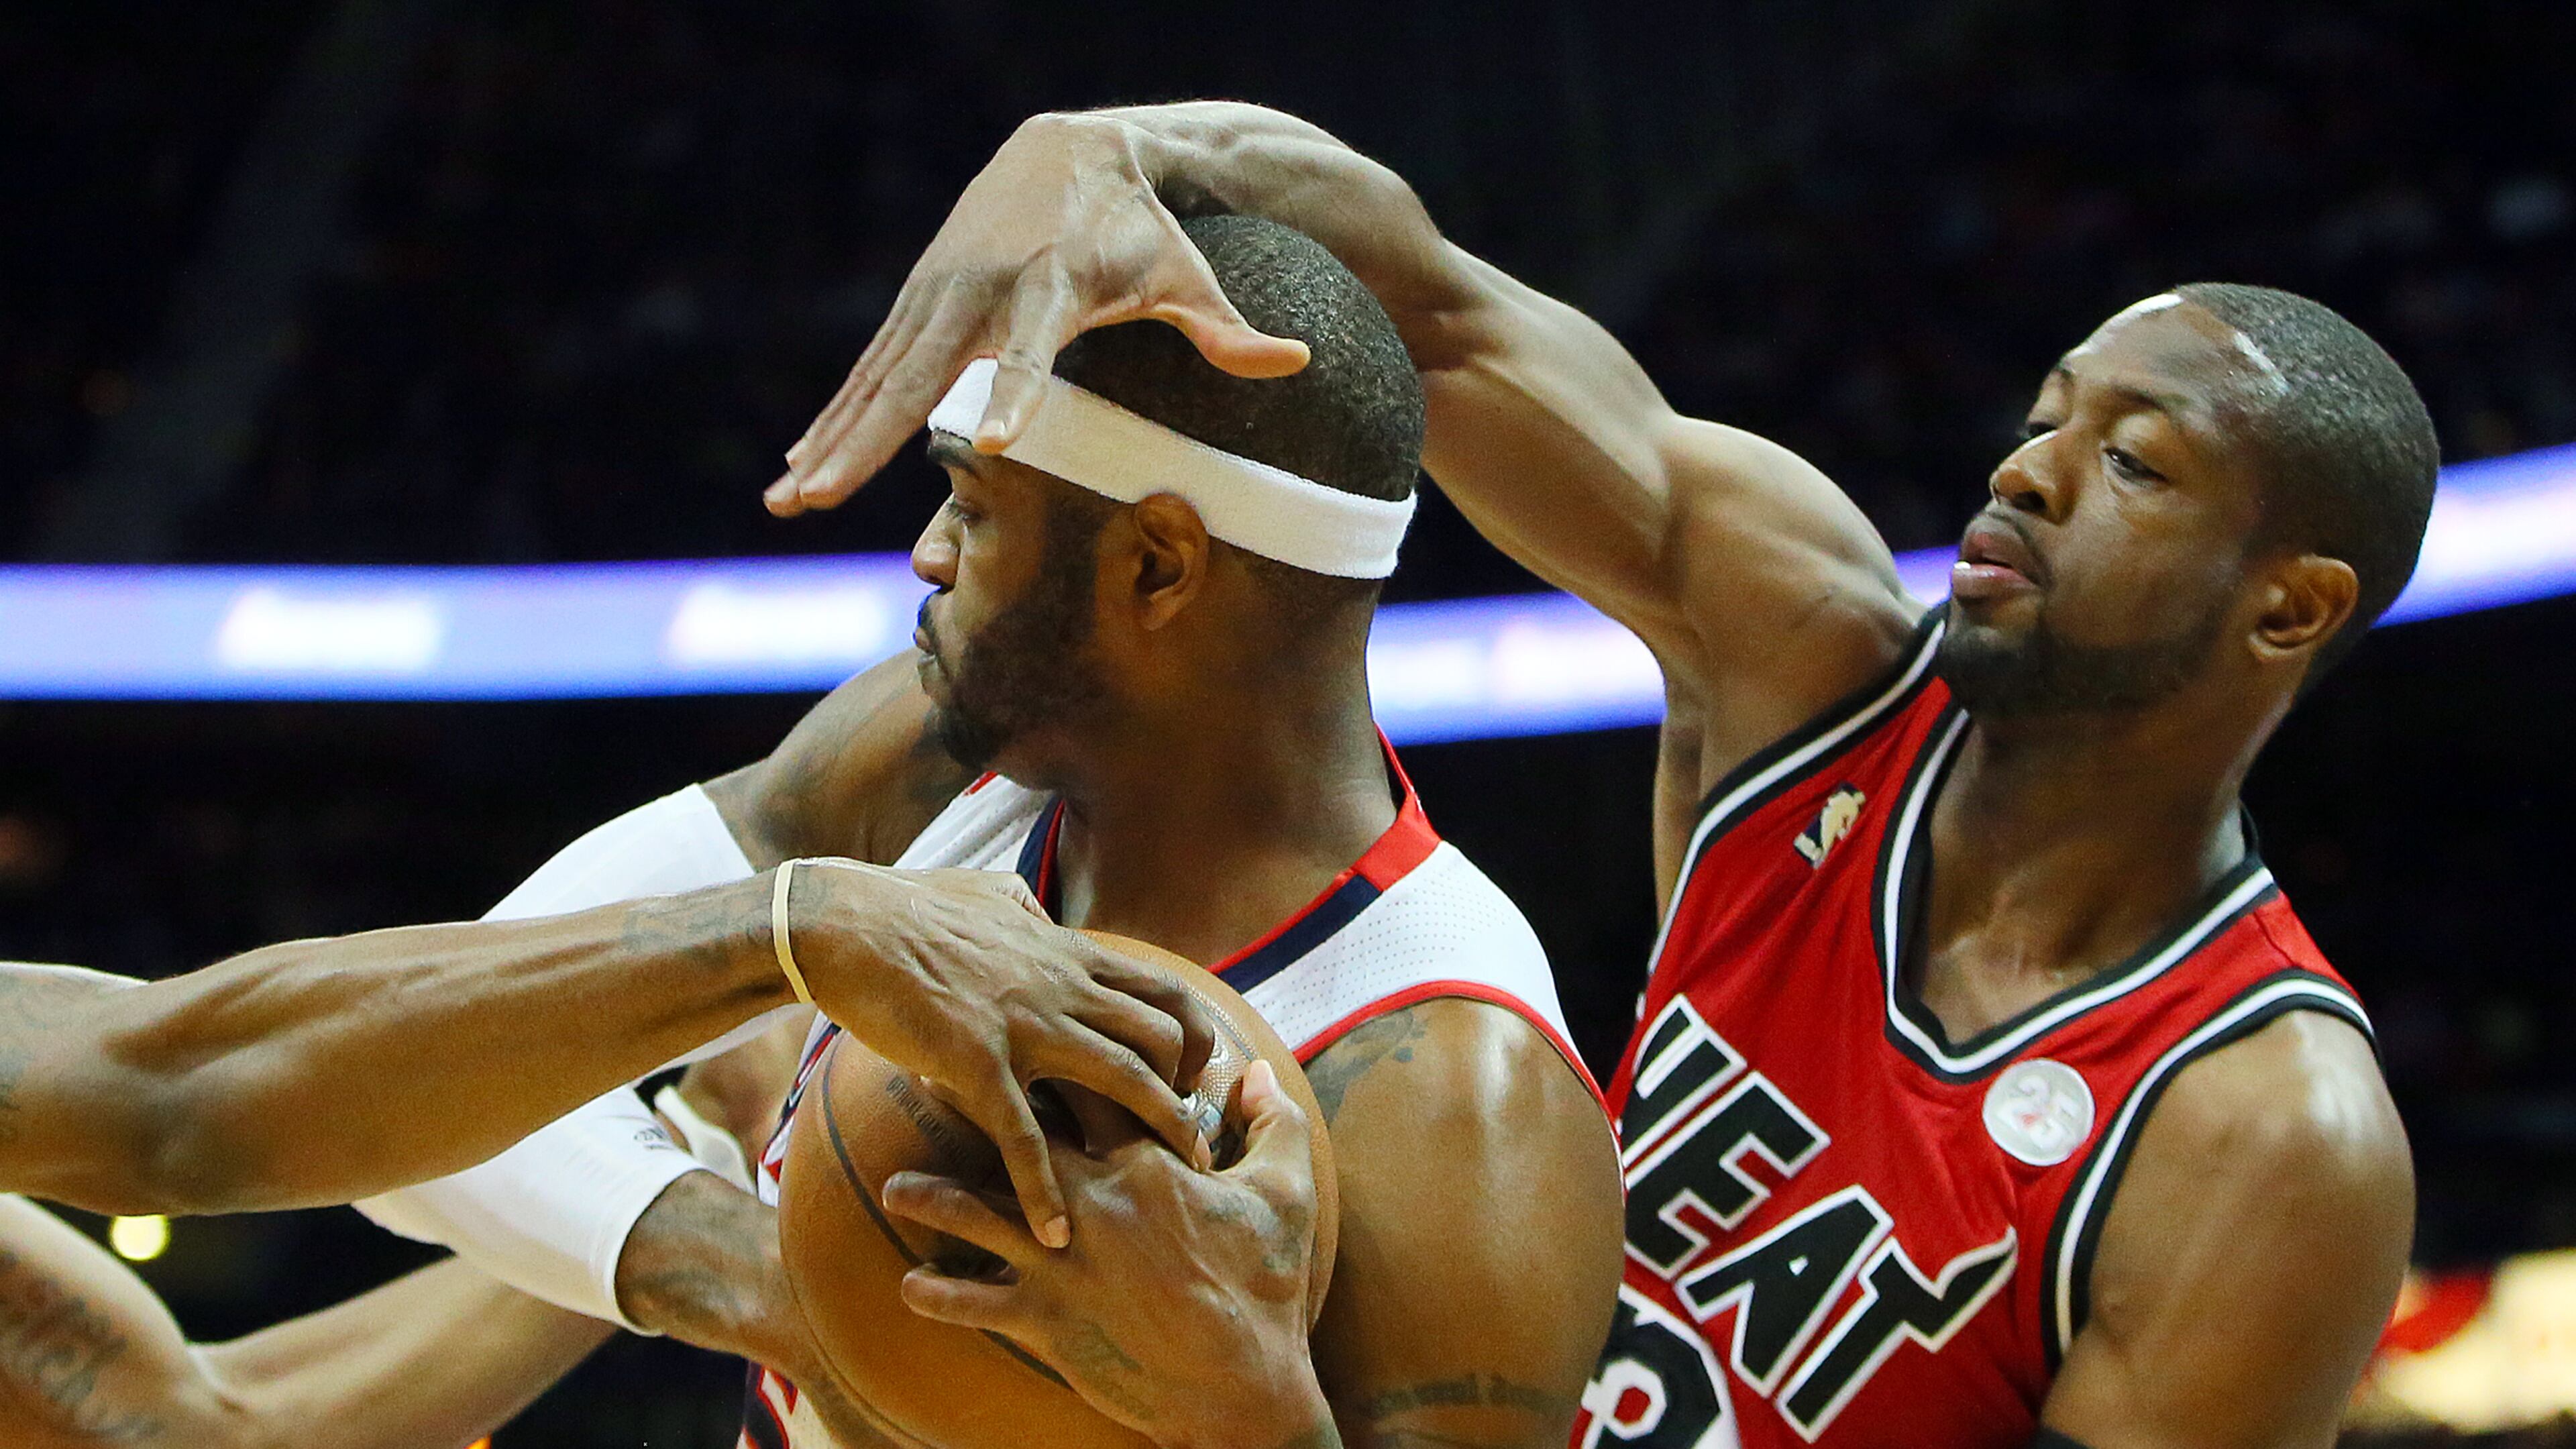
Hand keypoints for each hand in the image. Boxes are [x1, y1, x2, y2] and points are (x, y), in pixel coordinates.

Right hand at [767, 112, 1309, 516]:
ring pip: (878, 376)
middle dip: (868, 438)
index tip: (998, 445)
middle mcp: (982, 288)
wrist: (1067, 149)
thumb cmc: (1139, 230)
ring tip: (788, 498)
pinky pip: (871, 368)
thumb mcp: (1185, 272)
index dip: (1019, 394)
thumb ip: (1228, 325)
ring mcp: (939, 293)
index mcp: (1052, 286)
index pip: (1034, 349)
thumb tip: (1299, 360)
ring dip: (831, 438)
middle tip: (822, 499)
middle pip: (921, 374)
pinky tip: (800, 465)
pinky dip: (835, 414)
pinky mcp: (917, 301)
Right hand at [783, 859, 1220, 1248]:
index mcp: (1066, 953)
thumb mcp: (987, 895)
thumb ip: (1025, 910)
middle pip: (1161, 1037)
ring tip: (1173, 1183)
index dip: (1194, 1034)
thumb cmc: (908, 908)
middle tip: (1195, 1141)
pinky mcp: (976, 1062)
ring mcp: (1024, 1024)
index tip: (1197, 1075)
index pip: (1163, 990)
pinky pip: (1024, 1137)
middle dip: (1189, 1093)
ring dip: (1155, 1134)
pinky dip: (1045, 1192)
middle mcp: (1061, 986)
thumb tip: (1036, 910)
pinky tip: (1055, 1235)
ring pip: (1121, 1078)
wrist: (842, 925)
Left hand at [883, 1060, 1334, 1448]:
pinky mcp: (1047, 1321)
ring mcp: (1063, 1262)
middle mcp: (1093, 1202)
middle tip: (928, 1071)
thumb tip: (1254, 1070)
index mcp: (1147, 1165)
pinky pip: (974, 1305)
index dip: (1055, 1055)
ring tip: (895, 1186)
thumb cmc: (1268, 1286)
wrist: (1244, 1384)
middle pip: (1017, 1135)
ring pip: (978, 1216)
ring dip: (933, 1200)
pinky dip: (939, 1296)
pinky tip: (909, 1285)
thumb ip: (1273, 1121)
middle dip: (971, 1101)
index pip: (1093, 1088)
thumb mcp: (1287, 1193)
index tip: (1018, 1026)